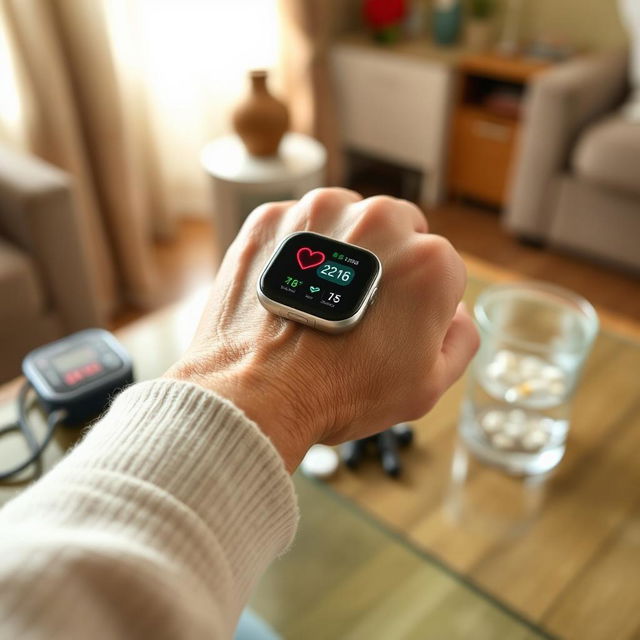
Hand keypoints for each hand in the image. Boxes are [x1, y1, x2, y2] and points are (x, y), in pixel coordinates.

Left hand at [165, 189, 478, 471]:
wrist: (256, 395)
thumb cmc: (341, 393)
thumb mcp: (427, 384)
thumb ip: (460, 337)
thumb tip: (456, 311)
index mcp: (428, 261)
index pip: (440, 267)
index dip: (420, 300)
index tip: (394, 323)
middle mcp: (378, 221)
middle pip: (397, 231)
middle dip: (387, 262)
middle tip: (359, 307)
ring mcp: (319, 213)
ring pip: (348, 219)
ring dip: (343, 247)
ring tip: (321, 297)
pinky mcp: (272, 218)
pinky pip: (299, 226)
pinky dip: (298, 249)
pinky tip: (291, 288)